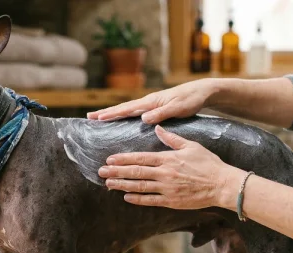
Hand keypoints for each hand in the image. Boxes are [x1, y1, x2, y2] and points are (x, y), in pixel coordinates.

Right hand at [87, 79, 218, 123]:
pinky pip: (135, 112)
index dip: (111, 114)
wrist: (202, 92)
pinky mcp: (156, 108)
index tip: (97, 118)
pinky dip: (125, 115)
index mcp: (151, 102)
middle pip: (123, 108)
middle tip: (89, 117)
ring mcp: (151, 104)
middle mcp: (148, 102)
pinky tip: (121, 120)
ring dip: (113, 114)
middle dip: (106, 112)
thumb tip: (143, 119)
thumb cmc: (191, 100)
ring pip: (128, 110)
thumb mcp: (178, 108)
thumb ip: (161, 114)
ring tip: (100, 118)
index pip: (127, 109)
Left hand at [98, 125, 244, 209]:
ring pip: (139, 187)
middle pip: (135, 172)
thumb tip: (157, 127)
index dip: (123, 159)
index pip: (140, 158)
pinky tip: (126, 196)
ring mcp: (167, 189)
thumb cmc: (208, 164)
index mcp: (168, 159)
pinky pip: (150, 200)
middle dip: (116, 172)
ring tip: (108, 183)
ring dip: (122, 185)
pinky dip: (137, 199)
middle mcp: (164, 174)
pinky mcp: (171, 201)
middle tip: (101, 171)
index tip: (110, 159)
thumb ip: (171, 138)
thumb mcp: (191, 146)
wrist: (222, 185)